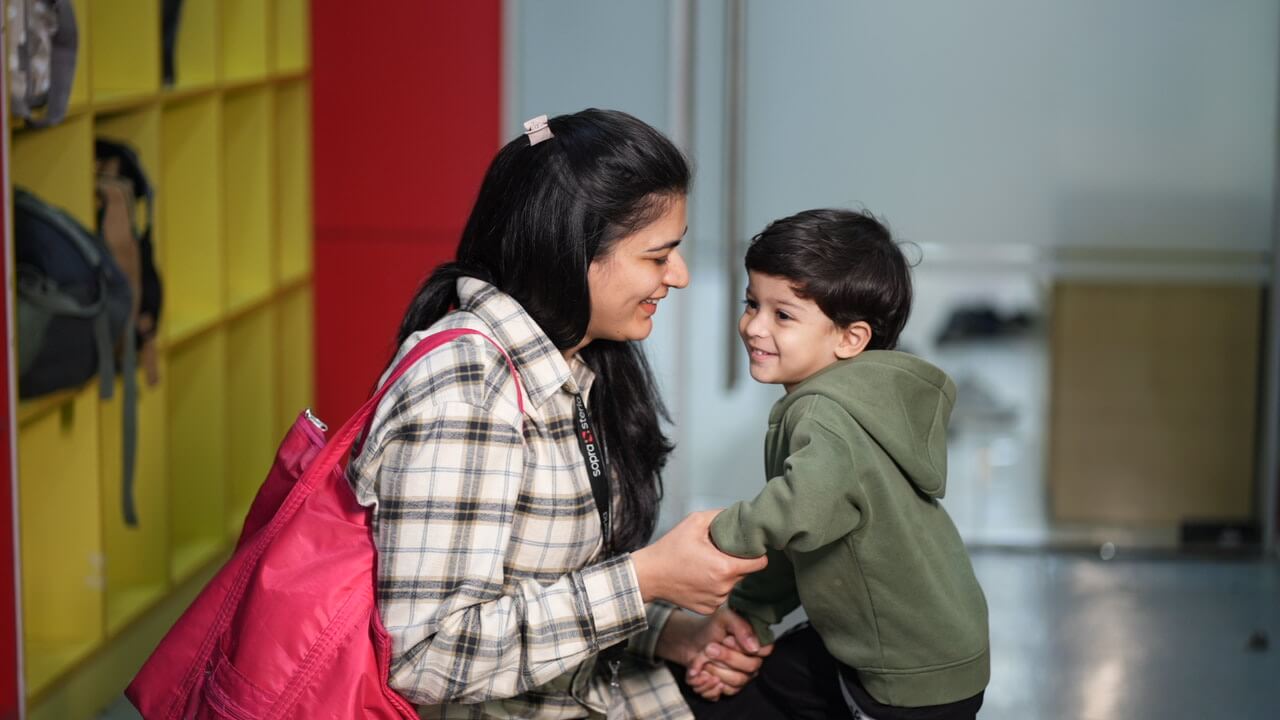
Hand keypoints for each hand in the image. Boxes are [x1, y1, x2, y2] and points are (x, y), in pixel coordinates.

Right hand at [631, 510, 766, 613]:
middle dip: (736, 561)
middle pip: (745, 573)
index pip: (760, 563)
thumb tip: (739, 514)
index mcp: (724, 568)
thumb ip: (720, 516)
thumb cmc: (669, 550)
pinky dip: (714, 587)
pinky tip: (698, 578)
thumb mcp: (694, 522)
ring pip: (732, 584)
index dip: (756, 553)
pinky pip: (720, 595)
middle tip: (717, 552)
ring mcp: (716, 601)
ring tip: (704, 565)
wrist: (648, 576)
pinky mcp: (708, 609)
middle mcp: (723, 588)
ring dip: (724, 575)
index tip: (748, 548)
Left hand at [656, 607, 773, 699]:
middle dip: (726, 656)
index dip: (744, 646)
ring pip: (738, 680)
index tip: (726, 639)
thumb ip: (741, 627)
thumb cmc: (710, 627)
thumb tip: (754, 647)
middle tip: (709, 647)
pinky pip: (727, 691)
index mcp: (756, 642)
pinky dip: (711, 681)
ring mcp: (744, 675)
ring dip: (716, 668)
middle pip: (751, 666)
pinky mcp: (731, 687)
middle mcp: (753, 660)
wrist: (691, 640)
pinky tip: (703, 670)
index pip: (765, 650)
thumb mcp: (723, 617)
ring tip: (704, 656)